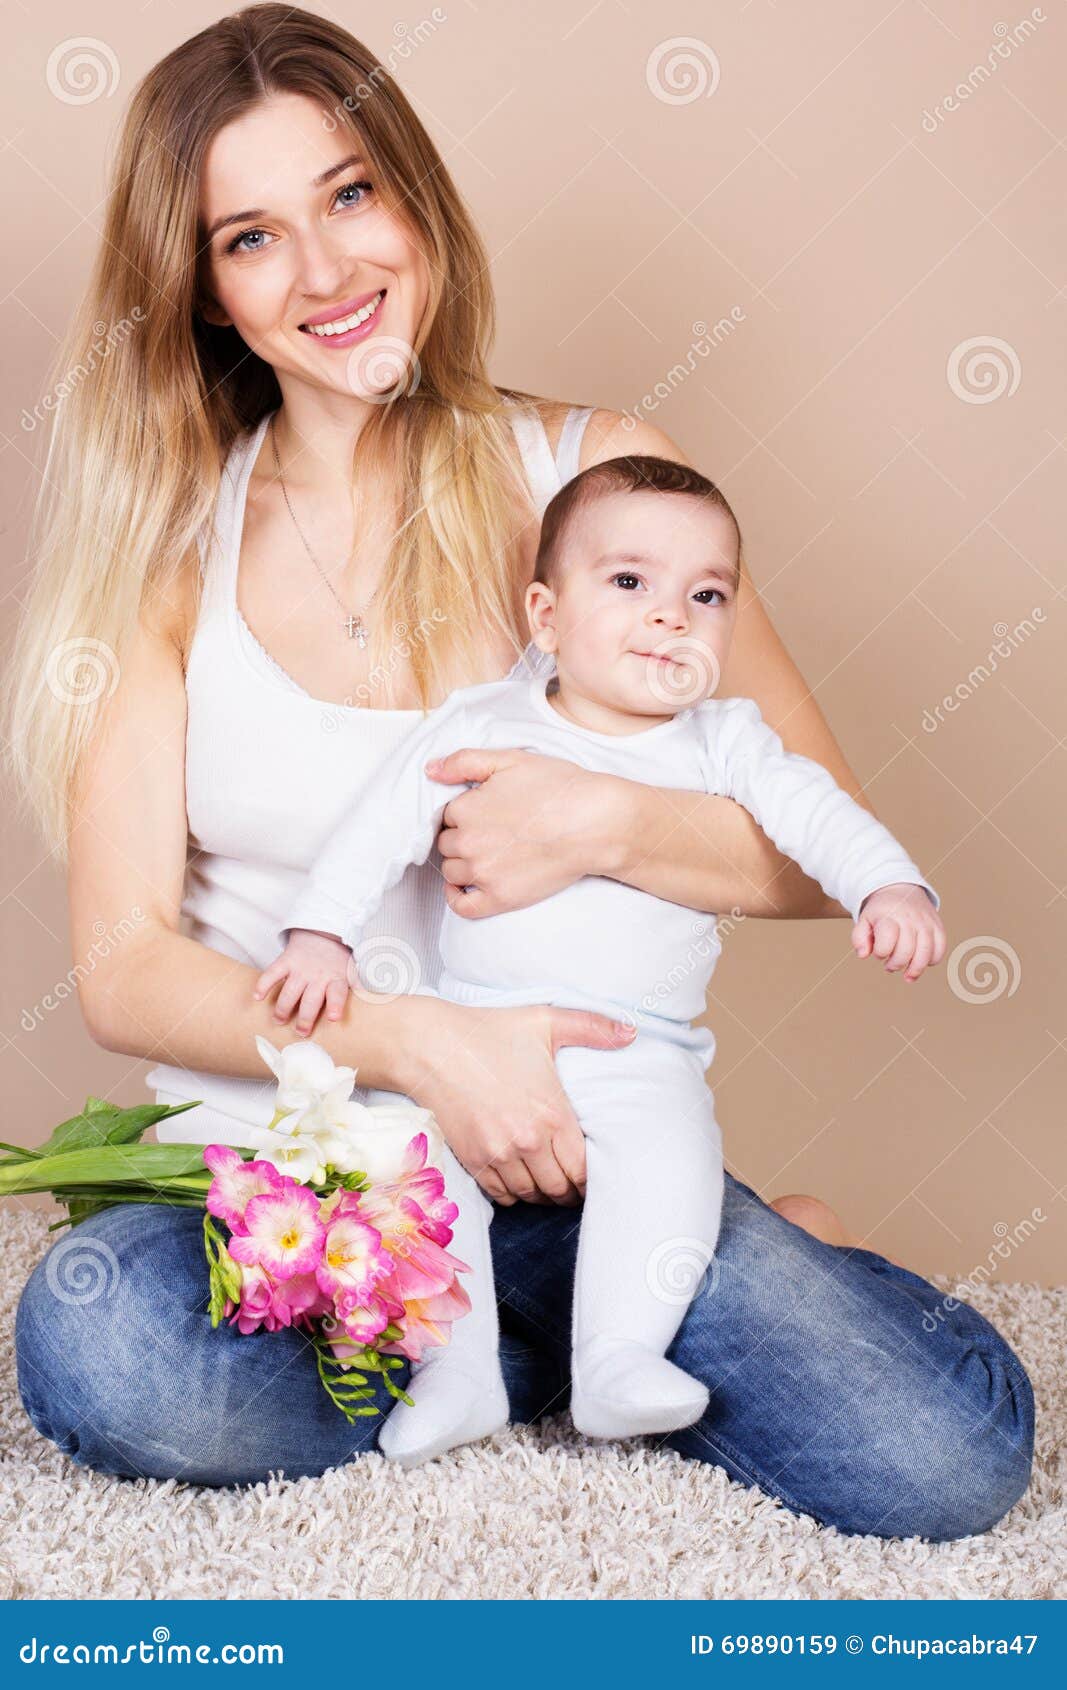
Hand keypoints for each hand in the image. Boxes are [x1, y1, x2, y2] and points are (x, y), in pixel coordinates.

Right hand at [252, 929, 352, 1034]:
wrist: (322, 930)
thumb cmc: (336, 958)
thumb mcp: (351, 970)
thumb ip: (356, 985)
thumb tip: (374, 999)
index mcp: (336, 978)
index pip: (337, 993)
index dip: (335, 1005)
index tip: (333, 1018)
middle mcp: (318, 975)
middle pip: (310, 1000)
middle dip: (305, 1018)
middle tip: (301, 1032)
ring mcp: (301, 968)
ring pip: (290, 992)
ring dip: (283, 1008)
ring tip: (279, 1020)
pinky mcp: (286, 961)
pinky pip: (272, 973)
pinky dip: (263, 985)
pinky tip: (258, 997)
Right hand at [399, 996, 637, 1205]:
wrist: (430, 1046)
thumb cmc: (489, 1032)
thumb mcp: (544, 1022)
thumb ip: (593, 1027)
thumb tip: (632, 1032)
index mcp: (552, 1114)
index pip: (583, 1169)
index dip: (592, 1180)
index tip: (593, 1176)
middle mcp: (527, 1141)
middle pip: (559, 1189)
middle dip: (570, 1191)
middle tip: (574, 1183)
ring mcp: (497, 1154)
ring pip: (531, 1195)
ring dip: (543, 1194)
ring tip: (549, 1183)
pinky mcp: (473, 1160)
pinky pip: (502, 1195)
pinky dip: (514, 1194)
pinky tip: (520, 1180)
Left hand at [425, 748, 615, 916]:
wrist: (594, 824)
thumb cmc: (558, 789)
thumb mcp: (510, 759)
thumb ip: (464, 761)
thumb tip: (430, 770)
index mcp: (465, 808)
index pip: (447, 814)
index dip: (466, 812)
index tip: (485, 812)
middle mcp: (468, 843)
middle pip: (447, 844)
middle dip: (463, 837)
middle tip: (491, 832)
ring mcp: (483, 873)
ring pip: (452, 872)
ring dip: (463, 863)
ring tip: (487, 854)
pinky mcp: (500, 898)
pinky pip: (463, 906)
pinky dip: (456, 898)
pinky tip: (462, 888)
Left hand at [852, 884, 945, 981]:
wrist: (901, 889)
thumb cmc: (881, 911)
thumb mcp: (864, 919)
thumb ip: (859, 938)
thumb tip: (863, 955)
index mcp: (889, 916)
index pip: (886, 942)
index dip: (881, 953)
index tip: (879, 952)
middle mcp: (910, 918)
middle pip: (906, 951)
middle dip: (896, 964)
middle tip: (889, 966)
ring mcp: (926, 922)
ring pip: (926, 953)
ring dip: (916, 969)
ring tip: (908, 975)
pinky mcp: (938, 926)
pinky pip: (940, 949)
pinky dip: (932, 961)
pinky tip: (921, 962)